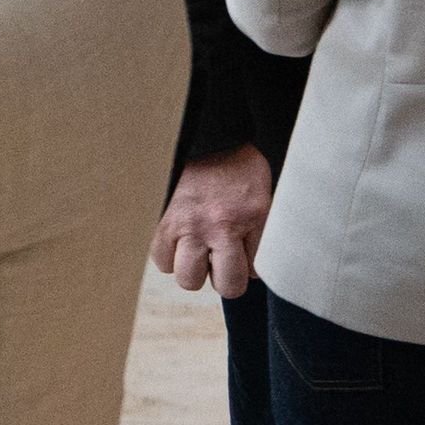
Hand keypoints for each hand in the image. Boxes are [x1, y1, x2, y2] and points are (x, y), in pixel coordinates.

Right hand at [150, 144, 274, 297]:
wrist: (201, 139)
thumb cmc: (236, 167)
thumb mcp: (262, 197)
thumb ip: (260, 232)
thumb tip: (252, 268)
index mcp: (253, 216)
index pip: (255, 271)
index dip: (248, 265)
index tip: (242, 250)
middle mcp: (221, 226)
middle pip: (227, 286)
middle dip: (225, 277)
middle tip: (220, 259)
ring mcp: (189, 225)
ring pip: (189, 279)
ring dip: (193, 269)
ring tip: (196, 250)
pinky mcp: (162, 221)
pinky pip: (161, 259)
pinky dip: (169, 255)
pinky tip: (177, 240)